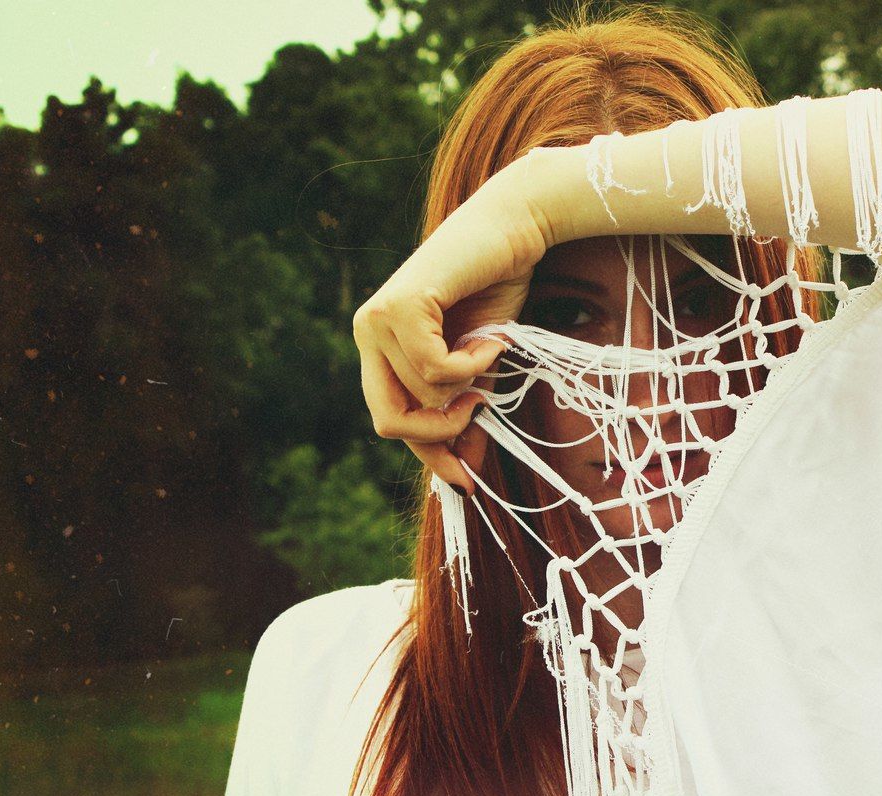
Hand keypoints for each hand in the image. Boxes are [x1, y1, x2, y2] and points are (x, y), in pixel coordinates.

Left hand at [352, 161, 553, 494]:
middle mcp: (368, 332)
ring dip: (467, 386)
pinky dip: (472, 364)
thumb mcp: (479, 364)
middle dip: (438, 432)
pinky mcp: (399, 307)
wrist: (514, 228)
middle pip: (387, 422)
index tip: (465, 480)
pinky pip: (434, 369)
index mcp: (379, 346)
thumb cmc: (497, 287)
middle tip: (479, 408)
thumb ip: (463, 410)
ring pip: (420, 396)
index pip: (392, 419)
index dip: (428, 454)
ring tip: (490, 352)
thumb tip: (463, 476)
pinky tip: (489, 339)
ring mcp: (377, 319)